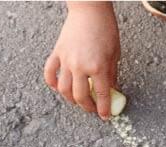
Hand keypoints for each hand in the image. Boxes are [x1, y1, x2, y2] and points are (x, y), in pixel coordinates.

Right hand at [44, 2, 119, 118]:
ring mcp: (66, 60)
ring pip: (64, 89)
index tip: (105, 116)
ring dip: (71, 99)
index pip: (101, 95)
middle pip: (80, 97)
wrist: (89, 9)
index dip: (104, 109)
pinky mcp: (57, 52)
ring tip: (78, 101)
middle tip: (93, 109)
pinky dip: (52, 83)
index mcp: (98, 67)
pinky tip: (57, 88)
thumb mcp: (114, 54)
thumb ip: (111, 75)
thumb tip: (110, 90)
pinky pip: (50, 72)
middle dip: (88, 107)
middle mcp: (80, 66)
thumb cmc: (105, 29)